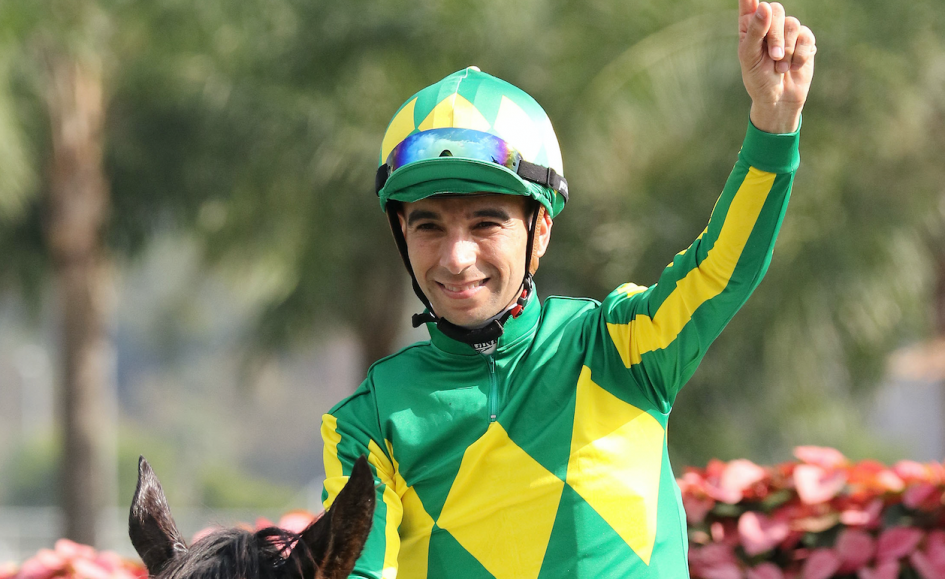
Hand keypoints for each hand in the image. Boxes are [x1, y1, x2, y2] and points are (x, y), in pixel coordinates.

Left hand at [738, 0, 815, 132]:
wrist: (778, 99)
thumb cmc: (758, 79)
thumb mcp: (750, 57)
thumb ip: (755, 31)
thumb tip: (764, 6)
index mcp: (749, 27)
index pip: (749, 5)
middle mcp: (769, 24)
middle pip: (776, 10)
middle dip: (776, 35)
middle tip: (774, 56)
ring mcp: (788, 31)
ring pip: (793, 23)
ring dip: (788, 49)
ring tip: (780, 67)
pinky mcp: (804, 40)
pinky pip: (806, 37)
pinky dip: (799, 55)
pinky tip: (792, 67)